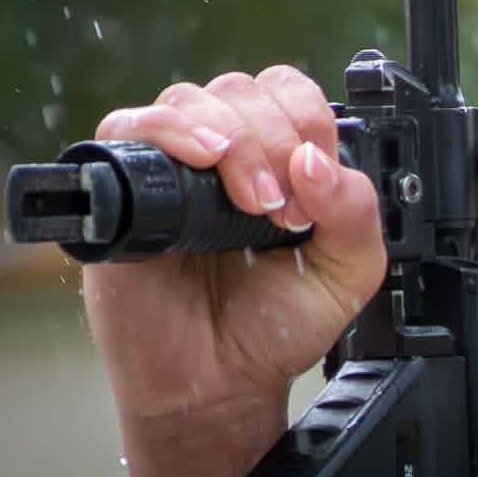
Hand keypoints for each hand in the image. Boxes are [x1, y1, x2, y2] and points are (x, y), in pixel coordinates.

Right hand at [81, 63, 385, 432]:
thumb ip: (355, 212)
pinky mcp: (122, 191)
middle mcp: (221, 153)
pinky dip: (170, 131)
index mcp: (276, 157)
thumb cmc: (274, 326)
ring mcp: (170, 167)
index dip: (308, 120)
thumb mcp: (348, 272)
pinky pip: (128, 127)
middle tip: (285, 210)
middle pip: (242, 91)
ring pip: (191, 100)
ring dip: (234, 139)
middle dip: (275, 139)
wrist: (218, 385)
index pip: (288, 91)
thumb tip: (315, 160)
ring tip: (254, 203)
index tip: (315, 181)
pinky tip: (203, 159)